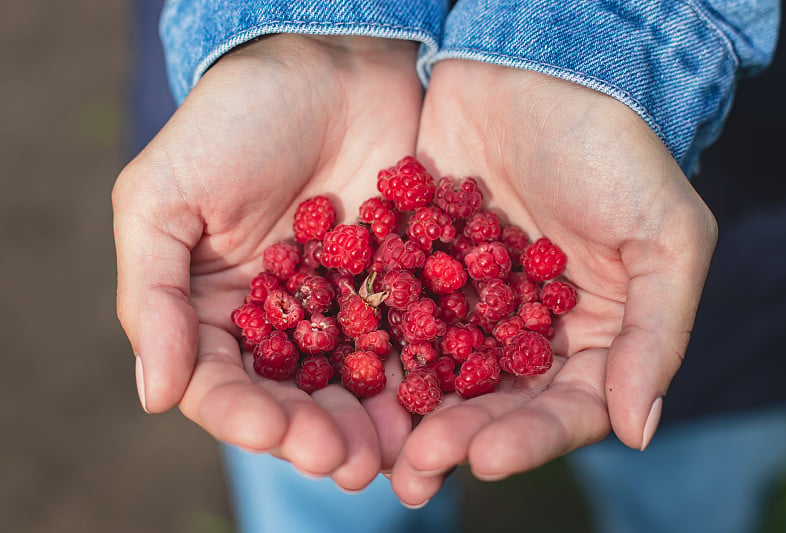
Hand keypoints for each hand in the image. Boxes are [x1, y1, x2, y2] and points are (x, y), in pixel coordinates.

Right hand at [112, 35, 421, 489]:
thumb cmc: (232, 122)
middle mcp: (277, 319)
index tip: (275, 432)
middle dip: (315, 433)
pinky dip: (420, 376)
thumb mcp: (163, 197)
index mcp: (210, 308)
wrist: (328, 64)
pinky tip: (436, 406)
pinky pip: (408, 339)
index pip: (219, 382)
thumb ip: (153, 295)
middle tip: (347, 464)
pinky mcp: (399, 284)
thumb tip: (154, 396)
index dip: (243, 415)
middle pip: (292, 395)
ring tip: (391, 455)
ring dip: (370, 423)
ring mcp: (341, 305)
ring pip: (352, 381)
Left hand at [389, 59, 716, 504]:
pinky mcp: (420, 267)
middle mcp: (527, 328)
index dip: (530, 439)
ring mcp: (470, 300)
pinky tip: (347, 374)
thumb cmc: (616, 150)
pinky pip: (397, 315)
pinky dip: (377, 346)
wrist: (539, 71)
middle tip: (419, 466)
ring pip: (440, 370)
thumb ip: (656, 333)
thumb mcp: (665, 236)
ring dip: (411, 410)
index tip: (486, 459)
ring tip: (378, 446)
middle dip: (460, 435)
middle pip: (495, 402)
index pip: (566, 406)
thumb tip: (640, 430)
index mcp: (591, 334)